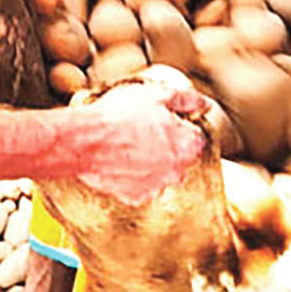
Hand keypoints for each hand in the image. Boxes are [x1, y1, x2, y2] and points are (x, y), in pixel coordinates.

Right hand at [70, 84, 208, 204]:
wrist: (85, 141)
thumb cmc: (120, 115)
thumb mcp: (158, 94)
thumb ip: (188, 100)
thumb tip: (205, 104)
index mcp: (189, 145)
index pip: (195, 136)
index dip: (177, 124)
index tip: (160, 118)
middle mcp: (178, 171)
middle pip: (179, 156)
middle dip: (167, 144)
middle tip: (142, 128)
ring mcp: (156, 187)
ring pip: (160, 172)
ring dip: (150, 161)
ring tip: (127, 143)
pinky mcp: (134, 197)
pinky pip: (139, 185)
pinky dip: (132, 175)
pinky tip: (119, 159)